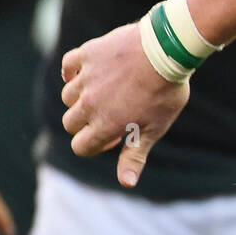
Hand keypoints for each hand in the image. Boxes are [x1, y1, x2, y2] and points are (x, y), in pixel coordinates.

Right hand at [60, 22, 189, 187]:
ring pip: (68, 96)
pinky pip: (68, 66)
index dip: (96, 145)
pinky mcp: (86, 55)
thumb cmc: (165, 92)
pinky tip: (92, 71)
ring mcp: (85, 79)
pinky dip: (74, 70)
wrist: (168, 50)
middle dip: (85, 123)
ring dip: (81, 97)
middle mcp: (89, 104)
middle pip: (70, 123)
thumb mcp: (155, 128)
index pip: (80, 147)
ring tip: (109, 90)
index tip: (114, 135)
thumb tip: (126, 184)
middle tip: (111, 112)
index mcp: (104, 125)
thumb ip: (135, 156)